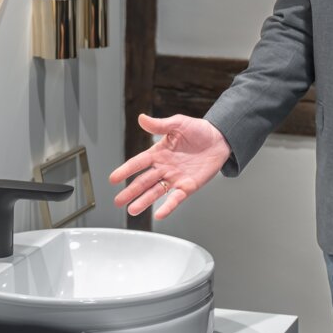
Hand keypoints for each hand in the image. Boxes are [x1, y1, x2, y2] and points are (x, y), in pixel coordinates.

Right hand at [109, 114, 230, 219]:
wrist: (219, 139)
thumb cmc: (198, 130)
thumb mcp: (178, 123)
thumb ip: (160, 125)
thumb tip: (142, 118)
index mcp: (159, 153)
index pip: (139, 163)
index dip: (126, 170)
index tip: (113, 178)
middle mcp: (164, 168)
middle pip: (144, 181)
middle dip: (130, 191)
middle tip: (118, 201)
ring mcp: (175, 178)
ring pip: (155, 192)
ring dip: (144, 201)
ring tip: (132, 210)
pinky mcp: (187, 187)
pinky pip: (175, 198)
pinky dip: (167, 207)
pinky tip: (159, 214)